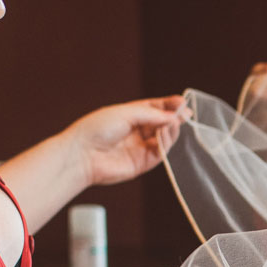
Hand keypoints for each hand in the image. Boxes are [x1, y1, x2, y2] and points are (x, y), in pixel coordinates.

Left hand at [71, 95, 187, 185]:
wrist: (82, 154)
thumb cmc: (96, 129)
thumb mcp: (125, 112)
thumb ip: (151, 114)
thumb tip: (174, 117)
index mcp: (130, 115)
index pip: (156, 109)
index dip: (169, 105)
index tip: (182, 102)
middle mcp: (136, 132)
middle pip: (163, 123)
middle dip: (174, 118)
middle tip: (185, 114)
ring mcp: (140, 148)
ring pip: (164, 138)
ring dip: (171, 130)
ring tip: (173, 123)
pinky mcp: (142, 163)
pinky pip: (160, 153)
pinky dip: (165, 144)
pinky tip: (164, 135)